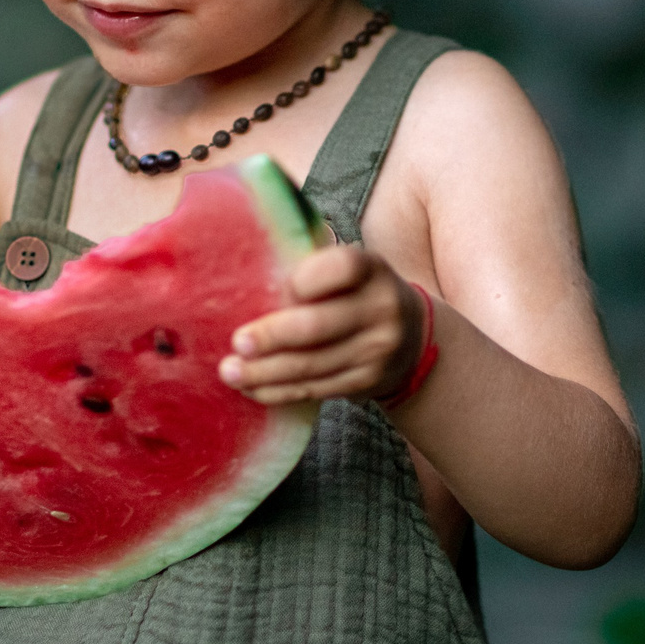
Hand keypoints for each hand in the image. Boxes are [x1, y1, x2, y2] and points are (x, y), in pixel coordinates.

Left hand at [219, 245, 423, 405]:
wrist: (414, 339)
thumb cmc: (359, 293)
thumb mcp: (352, 268)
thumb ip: (314, 260)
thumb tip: (252, 252)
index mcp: (372, 269)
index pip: (343, 267)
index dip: (308, 278)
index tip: (281, 289)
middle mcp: (381, 308)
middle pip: (317, 326)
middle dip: (271, 337)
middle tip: (237, 342)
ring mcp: (376, 350)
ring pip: (311, 366)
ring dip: (265, 372)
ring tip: (229, 371)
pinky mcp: (367, 382)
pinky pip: (316, 390)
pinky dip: (279, 391)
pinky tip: (252, 388)